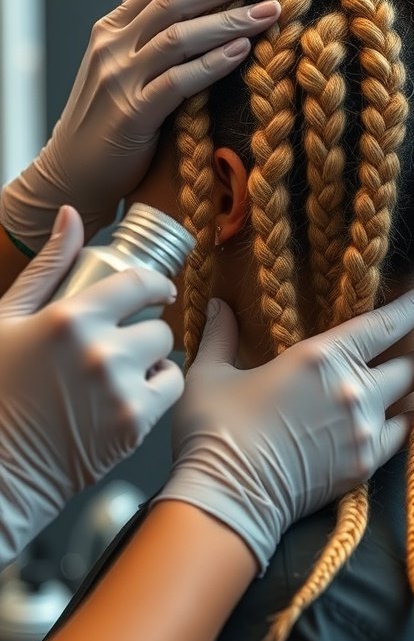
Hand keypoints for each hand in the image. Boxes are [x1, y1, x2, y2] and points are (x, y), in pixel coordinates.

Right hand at [0, 0, 279, 250]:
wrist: (71, 175)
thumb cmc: (109, 126)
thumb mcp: (125, 73)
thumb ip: (152, 43)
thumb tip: (204, 16)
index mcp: (112, 30)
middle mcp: (112, 47)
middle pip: (174, 0)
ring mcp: (119, 79)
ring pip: (178, 36)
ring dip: (228, 20)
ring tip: (269, 12)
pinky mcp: (131, 115)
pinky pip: (177, 82)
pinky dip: (211, 64)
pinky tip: (242, 50)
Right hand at [0, 207, 183, 568]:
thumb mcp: (8, 320)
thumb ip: (47, 267)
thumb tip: (69, 216)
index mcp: (69, 318)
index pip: (138, 283)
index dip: (155, 285)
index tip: (158, 291)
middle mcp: (100, 351)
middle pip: (157, 323)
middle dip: (143, 330)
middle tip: (123, 344)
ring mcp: (120, 389)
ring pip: (167, 355)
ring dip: (152, 359)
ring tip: (123, 371)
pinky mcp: (134, 424)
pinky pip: (171, 389)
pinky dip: (157, 390)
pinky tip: (128, 395)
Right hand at [154, 288, 413, 571]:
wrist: (228, 499)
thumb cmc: (215, 432)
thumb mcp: (210, 373)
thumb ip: (221, 334)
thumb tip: (218, 304)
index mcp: (320, 357)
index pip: (385, 325)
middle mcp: (354, 389)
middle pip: (413, 363)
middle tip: (412, 346)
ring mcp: (365, 430)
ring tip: (407, 383)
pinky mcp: (366, 464)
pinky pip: (403, 436)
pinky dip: (403, 423)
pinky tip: (394, 418)